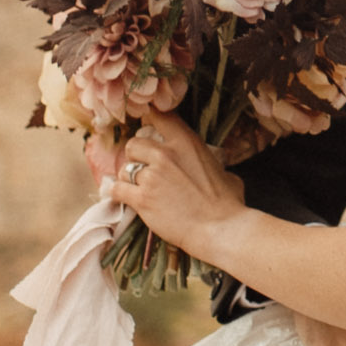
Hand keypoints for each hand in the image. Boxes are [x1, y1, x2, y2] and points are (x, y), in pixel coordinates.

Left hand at [102, 117, 241, 255]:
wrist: (220, 229)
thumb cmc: (228, 204)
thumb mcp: (224, 172)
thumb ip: (212, 165)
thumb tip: (216, 170)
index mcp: (187, 143)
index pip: (159, 116)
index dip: (149, 118)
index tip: (146, 125)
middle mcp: (166, 154)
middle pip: (134, 144)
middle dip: (136, 157)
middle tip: (143, 169)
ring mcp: (151, 176)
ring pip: (125, 169)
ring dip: (129, 179)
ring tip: (139, 190)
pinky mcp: (142, 198)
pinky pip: (117, 189)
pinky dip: (118, 193)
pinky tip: (122, 197)